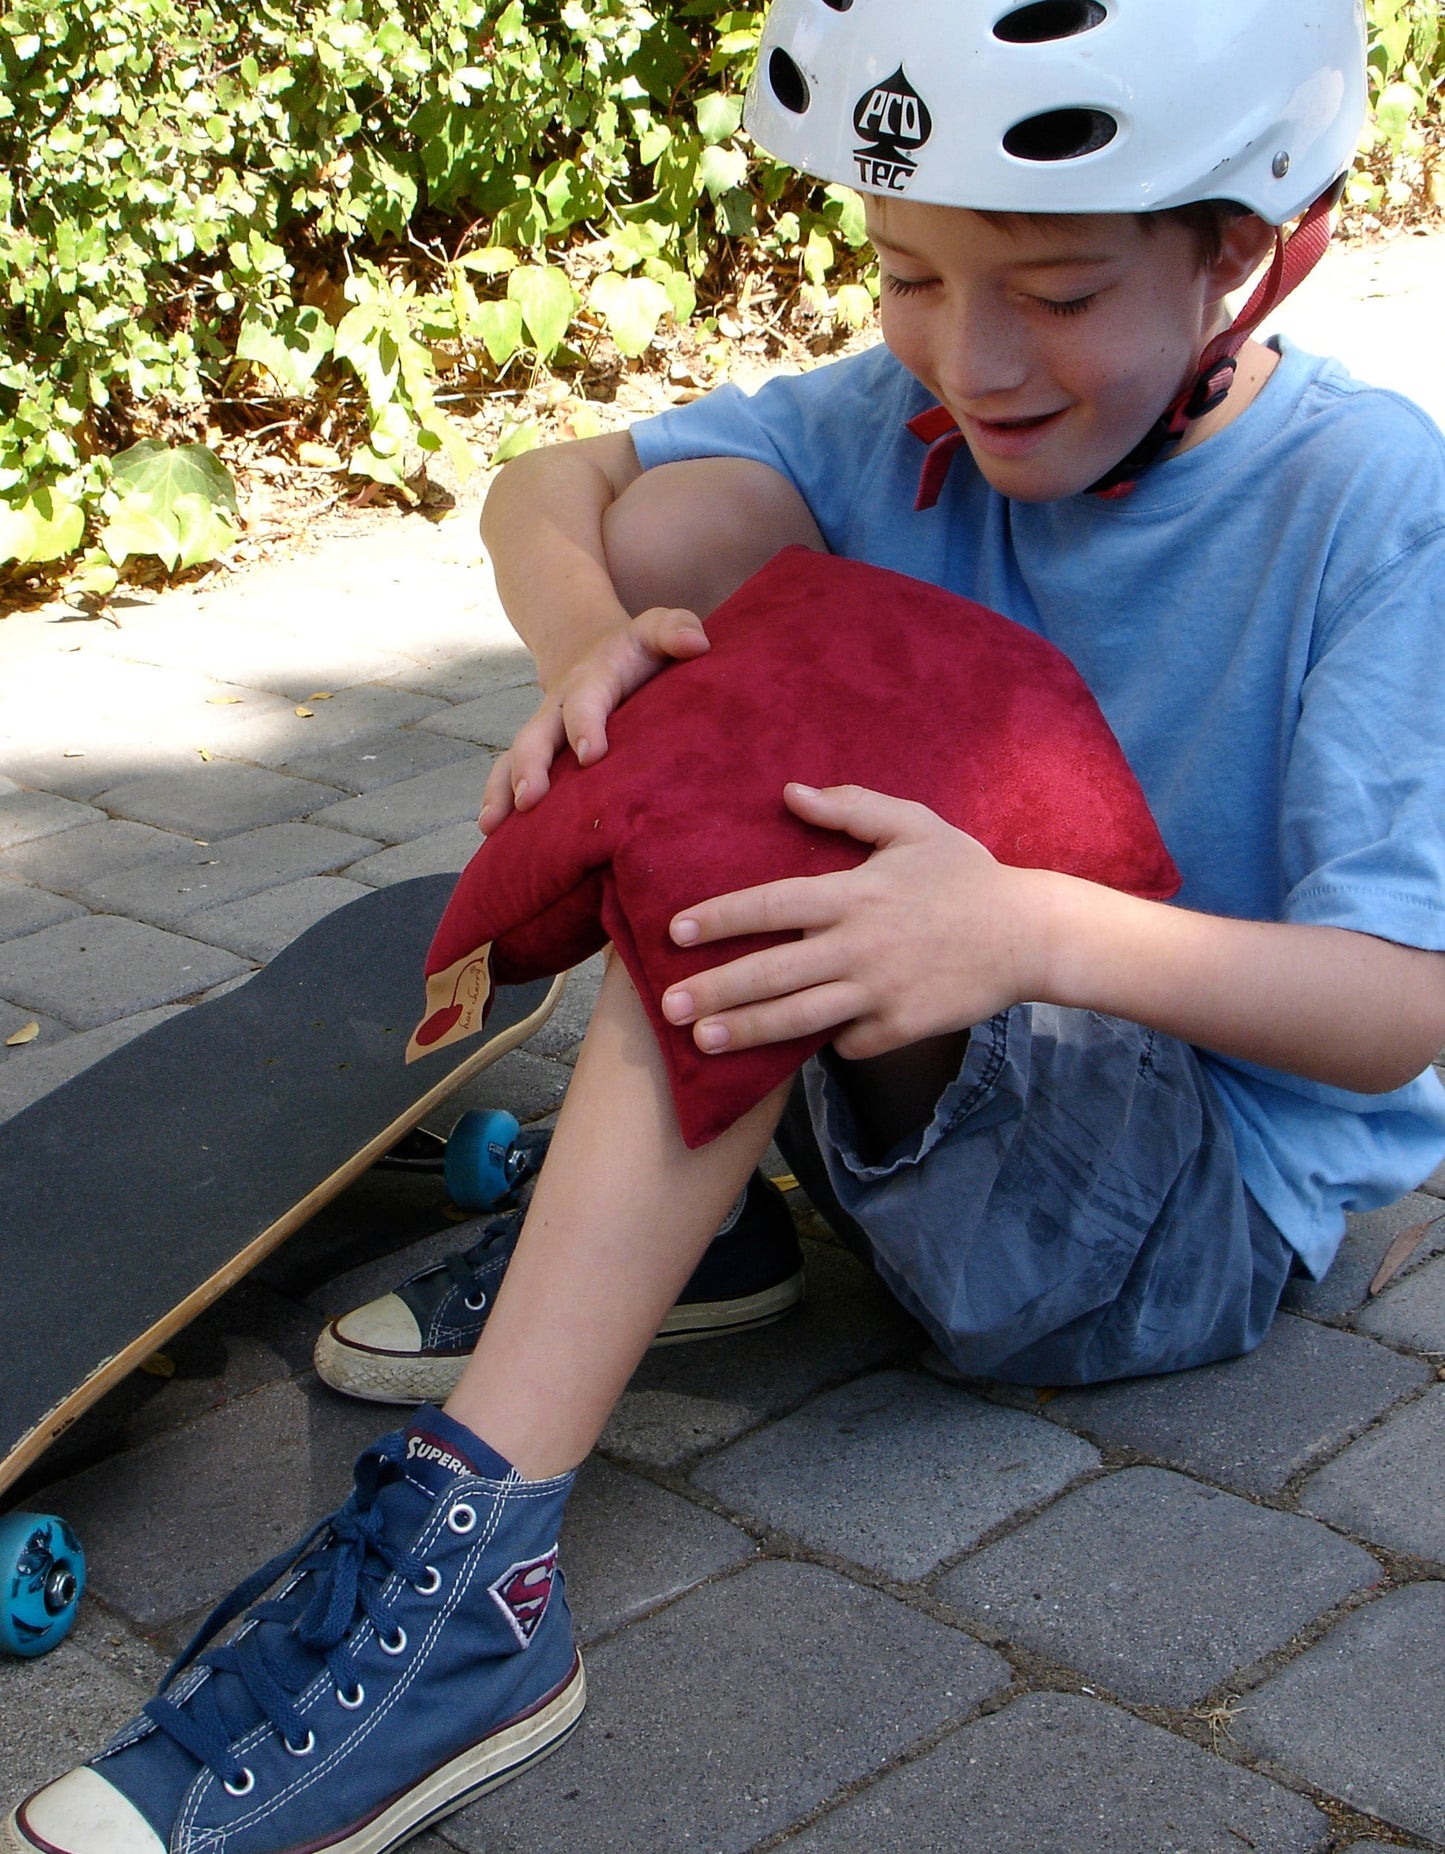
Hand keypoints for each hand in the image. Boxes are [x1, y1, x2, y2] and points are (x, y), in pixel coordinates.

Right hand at [478, 606, 709, 830]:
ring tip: (492, 827)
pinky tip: (494, 837)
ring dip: (501, 792)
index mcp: (591, 680)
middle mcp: (558, 707)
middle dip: (530, 767)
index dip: (585, 726)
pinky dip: (498, 803)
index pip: (585, 702)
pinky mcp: (537, 755)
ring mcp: (543, 732)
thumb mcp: (656, 630)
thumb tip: (696, 644)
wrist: (589, 647)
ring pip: (514, 759)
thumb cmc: (635, 650)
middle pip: (536, 735)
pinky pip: (508, 776)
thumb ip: (675, 629)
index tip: (591, 756)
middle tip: (529, 799)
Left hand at [660, 782, 1051, 1058]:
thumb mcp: (913, 825)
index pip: (771, 905)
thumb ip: (851, 808)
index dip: (719, 918)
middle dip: (713, 990)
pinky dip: (826, 1043)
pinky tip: (797, 1047)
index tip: (675, 932)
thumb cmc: (965, 875)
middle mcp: (861, 946)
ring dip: (744, 1032)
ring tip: (700, 1041)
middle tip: (665, 1006)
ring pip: (798, 1019)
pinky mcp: (902, 1027)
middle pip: (771, 973)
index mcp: (855, 893)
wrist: (1030, 934)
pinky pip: (848, 1042)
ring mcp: (881, 991)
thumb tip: (790, 792)